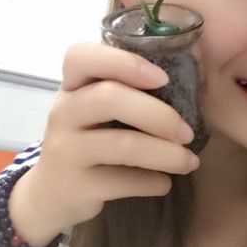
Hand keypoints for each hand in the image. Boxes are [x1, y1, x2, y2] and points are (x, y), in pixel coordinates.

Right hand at [9, 42, 198, 246]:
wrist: (53, 190)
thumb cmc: (91, 134)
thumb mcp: (99, 104)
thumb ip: (130, 85)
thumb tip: (194, 71)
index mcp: (75, 83)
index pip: (82, 56)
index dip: (124, 62)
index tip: (162, 78)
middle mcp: (64, 111)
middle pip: (109, 98)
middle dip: (159, 115)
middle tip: (187, 133)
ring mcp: (64, 149)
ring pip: (123, 145)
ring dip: (166, 154)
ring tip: (190, 162)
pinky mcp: (73, 186)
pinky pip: (123, 181)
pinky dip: (152, 182)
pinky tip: (164, 182)